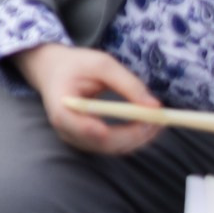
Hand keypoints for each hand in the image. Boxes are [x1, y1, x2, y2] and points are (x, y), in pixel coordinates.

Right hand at [17, 42, 163, 155]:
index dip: (119, 131)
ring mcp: (76, 138)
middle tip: (160, 118)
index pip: (88, 129)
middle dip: (137, 134)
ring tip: (158, 117)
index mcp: (62, 107)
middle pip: (105, 144)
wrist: (52, 70)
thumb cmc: (75, 65)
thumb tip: (155, 107)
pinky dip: (133, 138)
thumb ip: (128, 83)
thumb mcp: (101, 64)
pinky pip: (113, 146)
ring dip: (139, 138)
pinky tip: (146, 123)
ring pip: (113, 148)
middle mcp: (66, 129)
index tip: (146, 120)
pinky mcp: (86, 141)